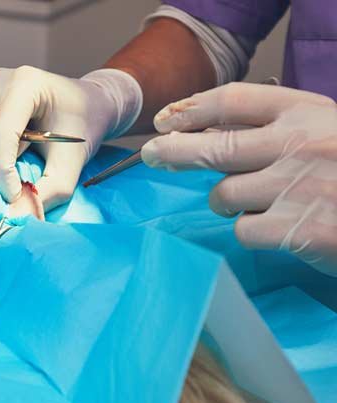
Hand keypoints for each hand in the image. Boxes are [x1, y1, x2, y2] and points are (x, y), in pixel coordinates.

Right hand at [0, 67, 142, 212]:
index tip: (15, 195)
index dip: (3, 172)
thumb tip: (13, 216)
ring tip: (11, 151)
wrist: (88, 105)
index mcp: (26, 84)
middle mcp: (1, 80)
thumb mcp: (72, 165)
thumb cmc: (82, 129)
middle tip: (22, 162)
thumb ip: (46, 192)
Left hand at [143, 83, 336, 275]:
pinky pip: (244, 230)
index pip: (234, 100)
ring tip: (252, 203)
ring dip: (228, 202)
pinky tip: (276, 228)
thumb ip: (280, 131)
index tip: (167, 120)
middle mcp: (299, 144)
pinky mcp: (298, 229)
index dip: (192, 109)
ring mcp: (297, 186)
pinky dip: (252, 232)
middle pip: (212, 146)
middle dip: (173, 151)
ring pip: (225, 194)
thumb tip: (207, 133)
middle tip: (154, 155)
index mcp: (309, 112)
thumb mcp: (327, 134)